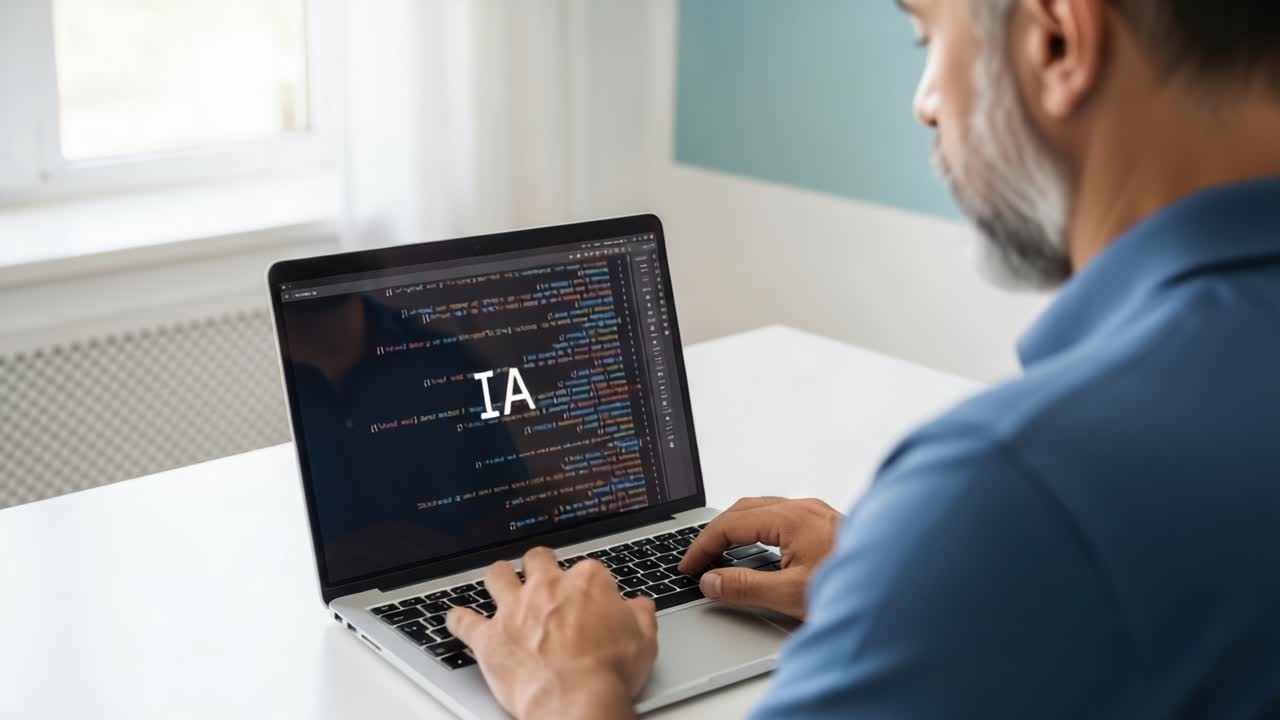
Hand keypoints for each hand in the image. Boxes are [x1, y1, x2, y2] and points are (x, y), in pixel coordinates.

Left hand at [447, 547, 657, 719]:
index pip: (586, 569)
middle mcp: (547, 587)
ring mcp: (515, 609)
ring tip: (500, 580)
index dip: (587, 584)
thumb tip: (641, 606)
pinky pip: (463, 622)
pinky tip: (457, 619)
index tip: (589, 597)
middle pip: (537, 560)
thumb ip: (640, 616)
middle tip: (540, 576)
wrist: (576, 700)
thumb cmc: (609, 673)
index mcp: (586, 581)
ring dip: (498, 577)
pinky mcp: (489, 637)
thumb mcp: (643, 641)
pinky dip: (459, 620)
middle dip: (538, 564)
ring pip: (497, 576)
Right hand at [678, 497, 843, 619]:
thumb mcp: (791, 594)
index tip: (688, 566)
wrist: (902, 585)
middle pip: (744, 508)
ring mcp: (817, 512)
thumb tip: (712, 581)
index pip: (730, 524)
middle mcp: (803, 508)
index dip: (703, 545)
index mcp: (791, 518)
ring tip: (719, 552)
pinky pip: (780, 515)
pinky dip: (757, 528)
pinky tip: (757, 548)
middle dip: (715, 531)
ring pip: (763, 509)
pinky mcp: (826, 522)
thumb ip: (746, 587)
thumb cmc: (854, 588)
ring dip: (736, 527)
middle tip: (697, 558)